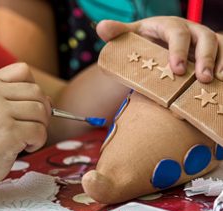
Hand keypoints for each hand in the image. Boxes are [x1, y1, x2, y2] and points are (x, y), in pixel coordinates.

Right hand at [0, 63, 50, 186]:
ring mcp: (0, 113)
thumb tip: (49, 101)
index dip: (33, 88)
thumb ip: (17, 98)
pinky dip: (38, 142)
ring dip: (41, 128)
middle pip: (38, 92)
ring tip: (26, 138)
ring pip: (41, 112)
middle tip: (31, 126)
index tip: (27, 106)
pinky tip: (24, 147)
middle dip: (42, 111)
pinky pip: (39, 132)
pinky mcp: (9, 133)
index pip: (23, 70)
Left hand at [96, 16, 222, 82]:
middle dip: (205, 58)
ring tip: (217, 81)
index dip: (178, 49)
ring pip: (219, 44)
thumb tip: (102, 27)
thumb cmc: (143, 42)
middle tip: (202, 79)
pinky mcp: (210, 53)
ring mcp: (201, 41)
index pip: (176, 32)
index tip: (175, 69)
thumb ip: (118, 33)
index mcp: (169, 26)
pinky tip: (221, 82)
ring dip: (220, 62)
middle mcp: (189, 31)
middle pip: (204, 37)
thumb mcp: (130, 37)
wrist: (154, 48)